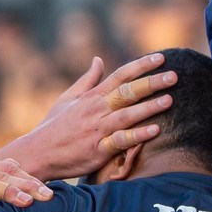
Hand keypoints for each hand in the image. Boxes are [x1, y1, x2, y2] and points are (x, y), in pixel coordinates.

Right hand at [6, 53, 176, 179]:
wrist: (37, 153)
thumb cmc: (53, 127)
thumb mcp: (67, 99)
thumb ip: (87, 80)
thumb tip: (98, 60)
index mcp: (92, 97)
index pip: (120, 75)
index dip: (141, 66)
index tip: (161, 58)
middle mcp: (96, 110)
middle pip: (127, 92)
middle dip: (151, 82)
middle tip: (174, 75)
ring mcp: (97, 130)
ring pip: (127, 114)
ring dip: (149, 107)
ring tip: (169, 100)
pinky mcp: (98, 150)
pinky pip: (121, 141)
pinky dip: (137, 135)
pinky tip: (154, 131)